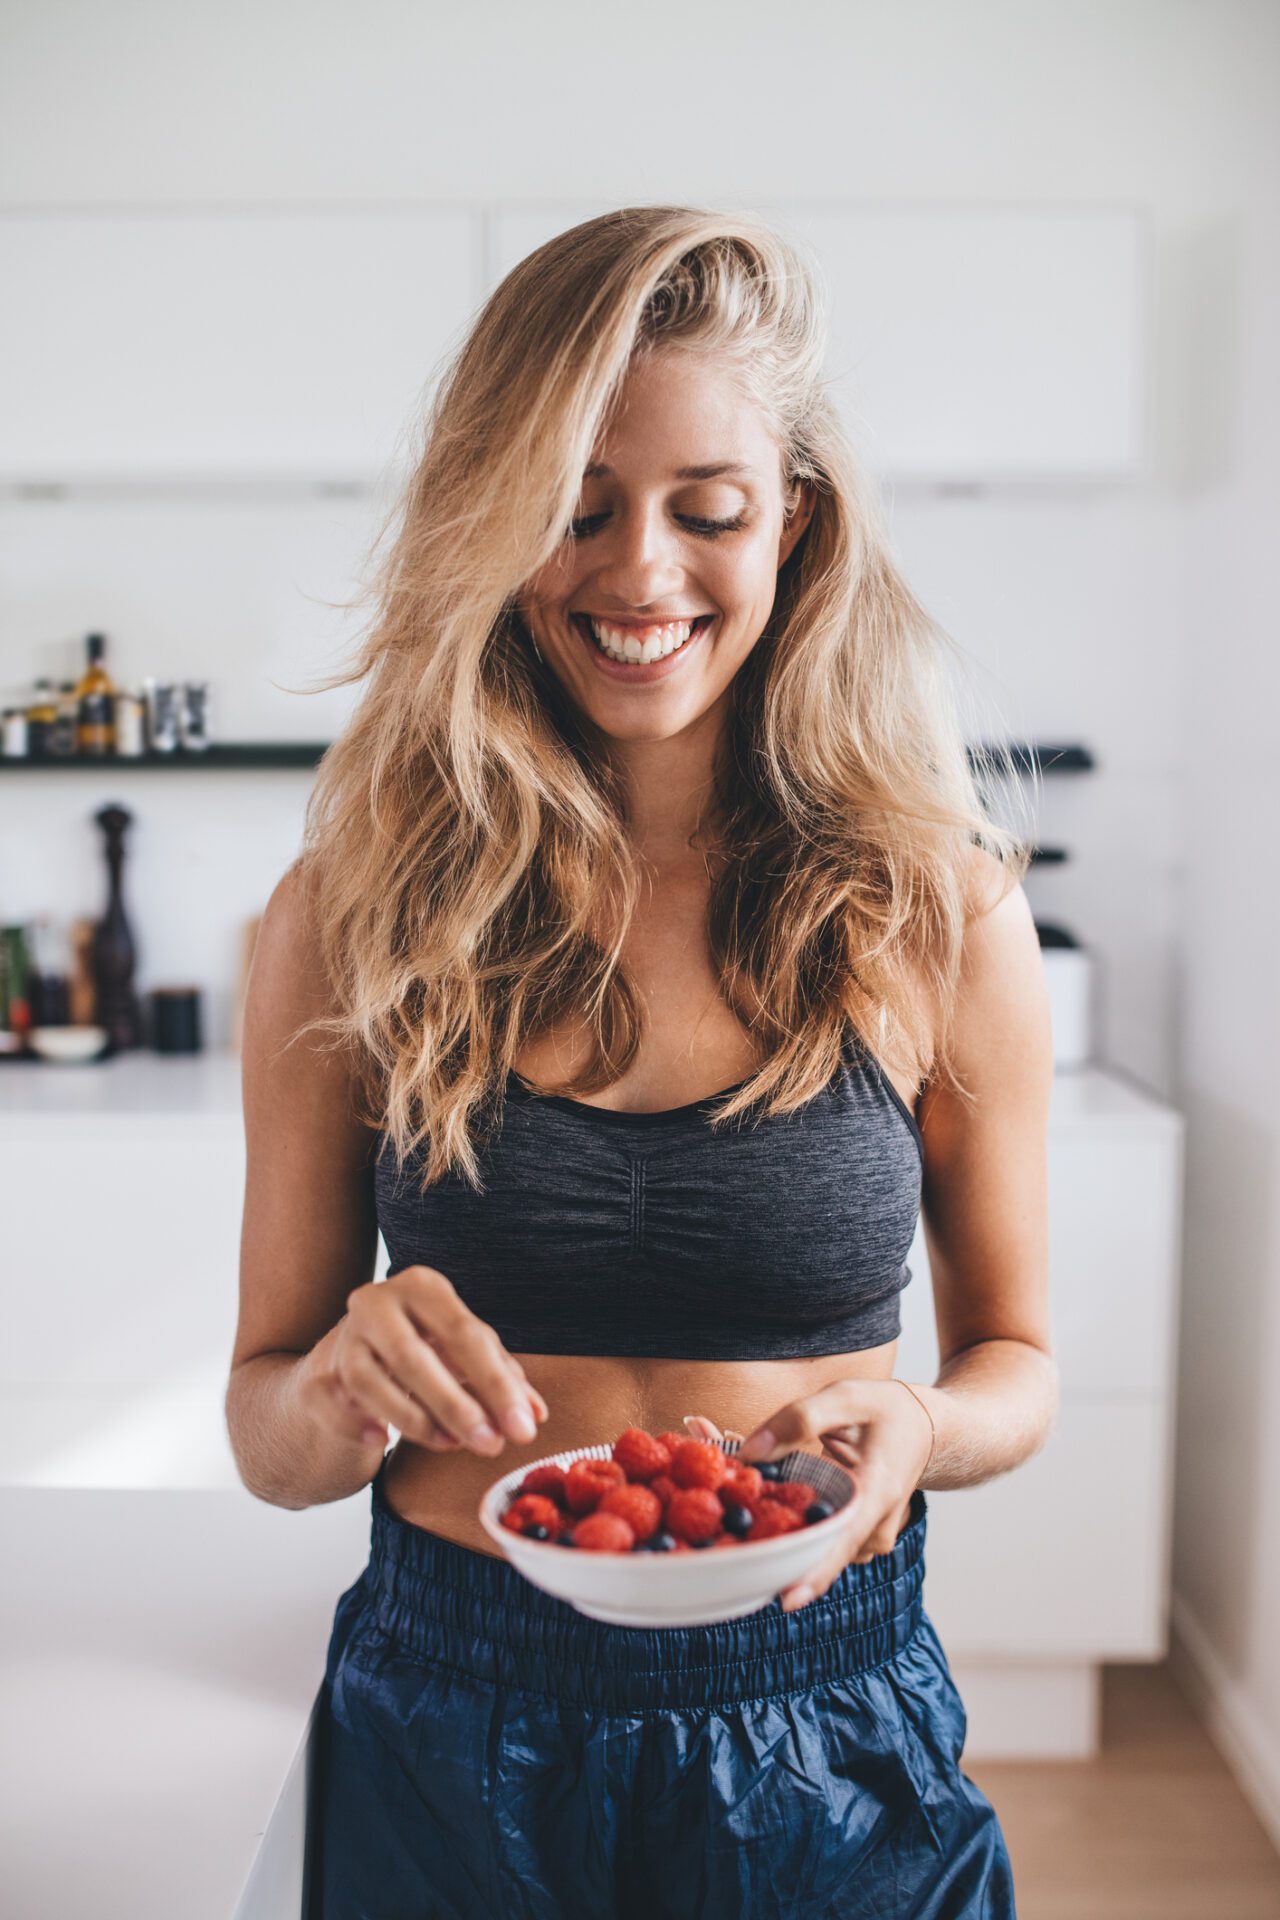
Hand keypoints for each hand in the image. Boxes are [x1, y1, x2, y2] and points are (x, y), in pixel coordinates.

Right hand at [297, 1265, 548, 1458]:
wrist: (344, 1367)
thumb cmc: (419, 1352)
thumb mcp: (461, 1356)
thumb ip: (500, 1379)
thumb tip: (535, 1415)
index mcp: (422, 1287)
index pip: (465, 1333)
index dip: (497, 1384)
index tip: (525, 1427)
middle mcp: (375, 1303)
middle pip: (414, 1356)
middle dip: (457, 1406)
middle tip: (491, 1445)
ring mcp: (340, 1340)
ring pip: (370, 1382)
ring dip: (415, 1420)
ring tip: (450, 1444)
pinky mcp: (316, 1377)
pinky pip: (337, 1407)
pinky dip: (362, 1425)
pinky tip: (384, 1441)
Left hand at [731, 1380, 933, 1610]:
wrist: (926, 1428)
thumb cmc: (888, 1410)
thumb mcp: (847, 1397)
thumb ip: (800, 1419)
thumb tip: (749, 1452)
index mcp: (877, 1492)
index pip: (842, 1541)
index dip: (813, 1573)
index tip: (784, 1597)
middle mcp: (871, 1527)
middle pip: (812, 1547)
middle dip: (758, 1527)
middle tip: (708, 1493)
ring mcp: (861, 1537)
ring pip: (806, 1537)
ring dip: (762, 1509)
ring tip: (719, 1456)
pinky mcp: (849, 1536)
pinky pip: (810, 1529)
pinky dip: (777, 1506)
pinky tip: (745, 1471)